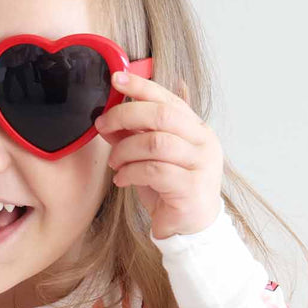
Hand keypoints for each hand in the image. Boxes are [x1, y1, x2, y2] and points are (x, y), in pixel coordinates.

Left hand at [93, 71, 223, 238]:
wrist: (189, 228)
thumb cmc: (170, 189)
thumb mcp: (150, 158)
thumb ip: (134, 136)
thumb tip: (108, 118)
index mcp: (197, 129)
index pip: (169, 99)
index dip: (142, 86)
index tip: (116, 79)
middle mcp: (204, 143)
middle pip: (161, 116)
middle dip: (125, 116)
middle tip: (102, 125)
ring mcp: (201, 165)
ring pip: (155, 143)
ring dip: (125, 150)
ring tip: (114, 161)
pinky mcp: (191, 188)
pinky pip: (153, 171)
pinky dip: (130, 173)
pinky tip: (122, 179)